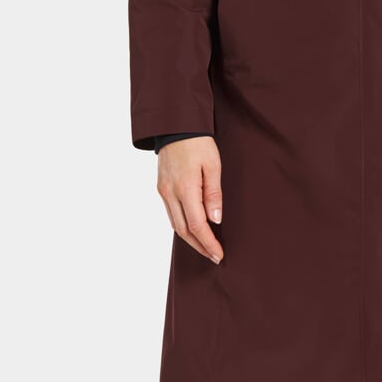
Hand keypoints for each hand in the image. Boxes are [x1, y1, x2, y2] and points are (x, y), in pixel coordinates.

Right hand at [156, 137, 224, 263]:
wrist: (175, 125)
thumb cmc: (198, 143)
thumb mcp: (213, 165)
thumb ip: (213, 193)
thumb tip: (215, 220)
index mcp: (185, 187)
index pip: (197, 225)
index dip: (208, 242)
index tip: (219, 254)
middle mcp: (170, 193)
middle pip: (184, 230)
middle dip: (200, 246)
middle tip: (214, 256)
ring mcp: (163, 191)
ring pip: (175, 224)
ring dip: (190, 239)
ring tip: (206, 247)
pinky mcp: (161, 188)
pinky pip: (171, 214)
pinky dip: (183, 226)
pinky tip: (193, 230)